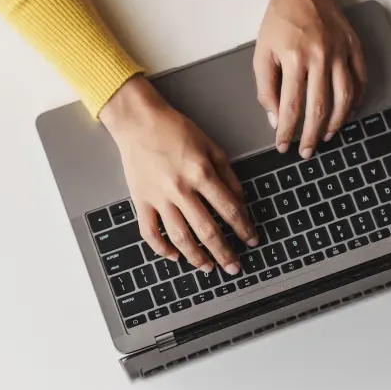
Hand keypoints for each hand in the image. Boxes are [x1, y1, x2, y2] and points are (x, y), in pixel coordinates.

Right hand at [100, 77, 258, 274]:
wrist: (139, 121)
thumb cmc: (175, 130)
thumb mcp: (211, 146)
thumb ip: (228, 175)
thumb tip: (240, 203)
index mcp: (202, 173)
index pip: (229, 210)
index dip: (244, 228)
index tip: (251, 240)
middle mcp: (181, 189)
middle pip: (207, 230)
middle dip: (224, 252)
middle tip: (234, 267)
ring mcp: (159, 198)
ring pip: (180, 237)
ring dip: (197, 257)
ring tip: (208, 268)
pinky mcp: (140, 201)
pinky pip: (150, 232)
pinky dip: (161, 249)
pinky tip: (174, 256)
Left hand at [254, 0, 367, 158]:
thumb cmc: (280, 22)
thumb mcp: (261, 54)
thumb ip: (266, 89)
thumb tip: (275, 119)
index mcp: (294, 60)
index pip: (290, 106)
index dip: (287, 131)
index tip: (283, 146)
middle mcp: (320, 58)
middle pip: (319, 108)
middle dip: (312, 135)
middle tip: (306, 151)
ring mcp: (340, 53)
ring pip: (344, 97)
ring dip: (336, 122)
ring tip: (327, 137)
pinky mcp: (354, 48)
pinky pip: (360, 80)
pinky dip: (356, 101)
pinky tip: (347, 114)